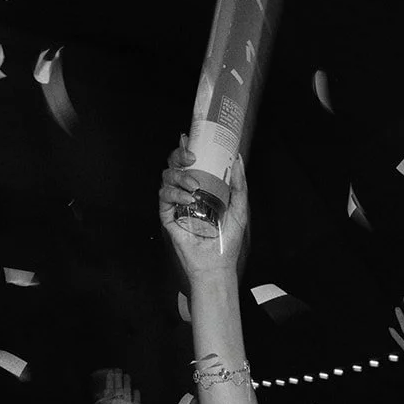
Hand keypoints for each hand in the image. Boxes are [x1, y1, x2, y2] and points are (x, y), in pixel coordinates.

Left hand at [95, 368, 142, 403]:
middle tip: (117, 369)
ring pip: (128, 392)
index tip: (110, 372)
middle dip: (118, 379)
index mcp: (112, 403)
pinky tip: (136, 390)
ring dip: (127, 384)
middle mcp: (120, 403)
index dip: (110, 381)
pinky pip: (137, 400)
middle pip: (119, 388)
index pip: (110, 389)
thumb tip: (103, 392)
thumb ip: (104, 403)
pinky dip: (137, 395)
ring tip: (126, 375)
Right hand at [159, 141, 249, 278]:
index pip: (190, 163)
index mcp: (201, 187)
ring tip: (195, 187)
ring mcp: (175, 204)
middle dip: (179, 156)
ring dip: (180, 178)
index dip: (187, 148)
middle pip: (174, 165)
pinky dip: (175, 195)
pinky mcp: (167, 216)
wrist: (217, 265)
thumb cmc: (227, 240)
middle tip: (192, 158)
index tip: (191, 138)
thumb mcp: (239, 208)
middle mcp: (186, 192)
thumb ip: (239, 184)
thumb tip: (237, 159)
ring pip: (166, 178)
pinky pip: (164, 198)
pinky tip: (188, 200)